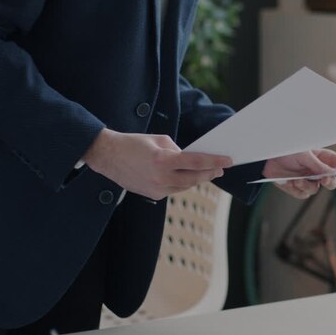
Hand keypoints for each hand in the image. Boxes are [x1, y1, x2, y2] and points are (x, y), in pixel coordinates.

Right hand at [82, 128, 231, 200]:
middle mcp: (160, 177)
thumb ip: (178, 150)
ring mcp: (156, 189)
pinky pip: (174, 190)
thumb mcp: (159, 139)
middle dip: (210, 173)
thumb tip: (192, 160)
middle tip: (220, 168)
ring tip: (207, 172)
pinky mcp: (152, 195)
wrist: (107, 156)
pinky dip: (181, 183)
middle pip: (195, 178)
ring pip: (185, 186)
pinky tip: (186, 177)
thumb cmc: (133, 143)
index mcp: (163, 160)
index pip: (196, 162)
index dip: (215, 162)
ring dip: (197, 179)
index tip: (228, 161)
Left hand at [263, 149, 335, 198]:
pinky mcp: (297, 188)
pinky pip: (302, 194)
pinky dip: (296, 189)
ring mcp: (307, 180)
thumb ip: (318, 165)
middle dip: (330, 182)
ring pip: (315, 189)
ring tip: (296, 179)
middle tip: (325, 180)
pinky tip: (289, 182)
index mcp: (322, 158)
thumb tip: (333, 173)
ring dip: (307, 186)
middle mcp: (317, 170)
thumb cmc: (286, 150)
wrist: (266, 158)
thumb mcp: (304, 155)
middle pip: (332, 182)